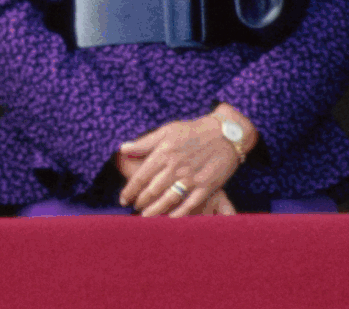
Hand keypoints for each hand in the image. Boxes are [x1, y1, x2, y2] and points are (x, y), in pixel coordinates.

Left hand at [116, 112, 245, 217]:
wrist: (225, 133)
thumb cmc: (194, 130)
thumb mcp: (167, 130)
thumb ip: (144, 142)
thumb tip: (123, 148)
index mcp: (164, 153)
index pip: (141, 176)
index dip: (130, 190)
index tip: (123, 199)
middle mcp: (176, 167)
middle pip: (152, 190)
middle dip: (140, 202)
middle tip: (134, 208)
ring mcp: (192, 178)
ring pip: (168, 199)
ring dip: (155, 211)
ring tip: (146, 216)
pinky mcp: (206, 186)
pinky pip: (190, 204)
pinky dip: (179, 213)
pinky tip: (170, 218)